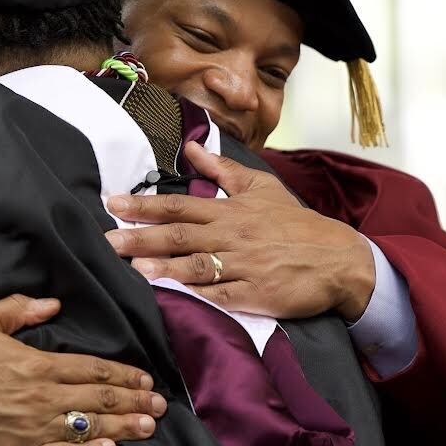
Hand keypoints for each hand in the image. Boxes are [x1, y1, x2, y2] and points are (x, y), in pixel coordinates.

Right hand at [0, 294, 165, 445]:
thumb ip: (21, 310)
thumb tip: (55, 303)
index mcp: (37, 363)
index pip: (93, 368)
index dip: (123, 374)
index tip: (146, 379)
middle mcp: (43, 396)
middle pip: (99, 398)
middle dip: (134, 401)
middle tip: (161, 407)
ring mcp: (32, 429)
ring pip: (89, 427)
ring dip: (123, 427)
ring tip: (150, 428)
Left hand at [104, 141, 374, 321]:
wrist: (338, 259)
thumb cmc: (296, 224)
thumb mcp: (262, 189)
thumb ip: (222, 172)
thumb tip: (190, 147)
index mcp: (231, 211)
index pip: (180, 206)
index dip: (145, 205)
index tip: (114, 204)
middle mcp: (233, 237)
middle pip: (181, 235)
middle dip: (141, 236)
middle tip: (107, 240)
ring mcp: (244, 267)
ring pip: (198, 266)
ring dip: (164, 266)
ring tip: (134, 266)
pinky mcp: (256, 295)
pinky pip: (222, 296)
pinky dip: (198, 297)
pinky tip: (174, 297)